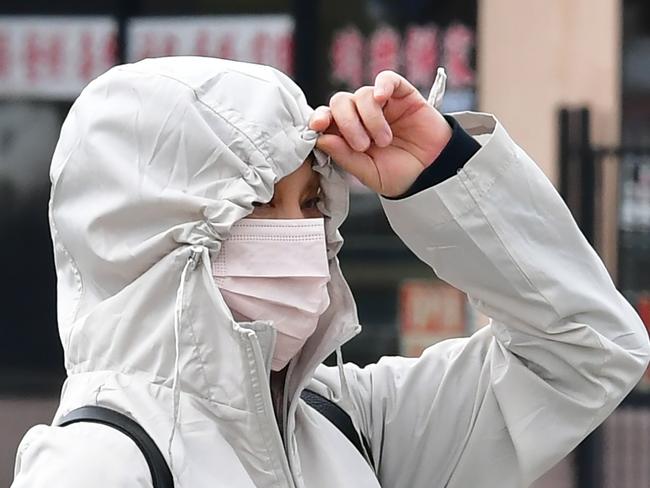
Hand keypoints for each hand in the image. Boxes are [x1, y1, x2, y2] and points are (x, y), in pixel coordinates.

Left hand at [309, 71, 451, 196]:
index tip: (317, 126)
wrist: (433, 172)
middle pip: (340, 102)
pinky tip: (383, 98)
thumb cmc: (399, 174)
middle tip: (362, 146)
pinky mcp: (402, 94)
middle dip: (347, 123)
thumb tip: (321, 138)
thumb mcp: (368, 173)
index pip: (326, 117)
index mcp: (348, 134)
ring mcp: (381, 104)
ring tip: (384, 140)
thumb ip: (344, 157)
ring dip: (370, 118)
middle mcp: (361, 115)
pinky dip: (382, 85)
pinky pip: (387, 79)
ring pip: (362, 95)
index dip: (319, 118)